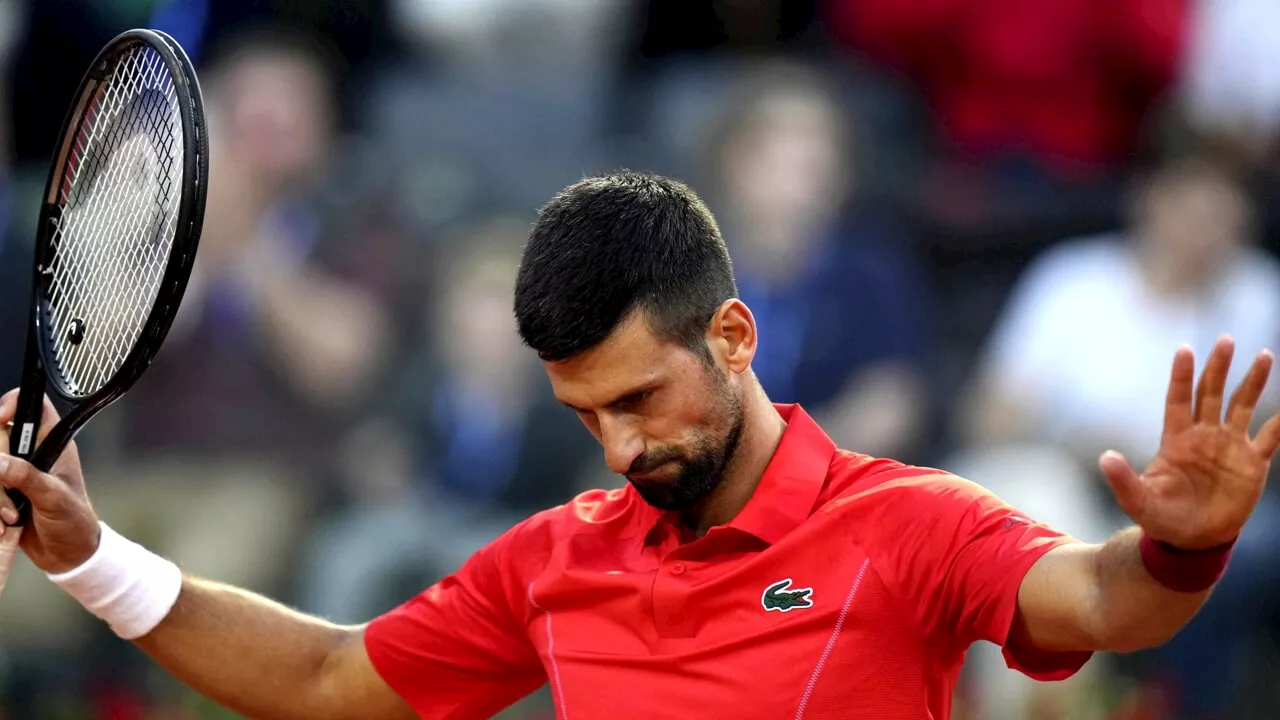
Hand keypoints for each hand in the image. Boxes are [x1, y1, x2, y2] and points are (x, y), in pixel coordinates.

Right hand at [0, 390, 101, 572]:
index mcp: (52, 443)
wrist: (68, 554)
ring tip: (13, 515)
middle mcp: (31, 452)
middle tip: (12, 493)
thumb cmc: (74, 522)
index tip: (0, 419)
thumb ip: (27, 477)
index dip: (12, 404)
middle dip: (0, 465)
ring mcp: (13, 471)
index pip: (31, 404)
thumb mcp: (53, 497)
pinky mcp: (2, 490)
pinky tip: (5, 522)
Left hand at [1101, 337, 1279, 549]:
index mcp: (1176, 440)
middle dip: (1218, 367)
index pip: (1178, 400)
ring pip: (1243, 405)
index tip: (1184, 349)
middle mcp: (1204, 436)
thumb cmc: (1162, 518)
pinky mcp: (1252, 463)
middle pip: (1211, 394)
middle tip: (1225, 340)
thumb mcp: (1138, 500)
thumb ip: (1123, 480)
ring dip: (1253, 382)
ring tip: (1264, 354)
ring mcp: (1230, 446)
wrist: (1193, 540)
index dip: (1181, 376)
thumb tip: (1105, 458)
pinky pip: (1271, 437)